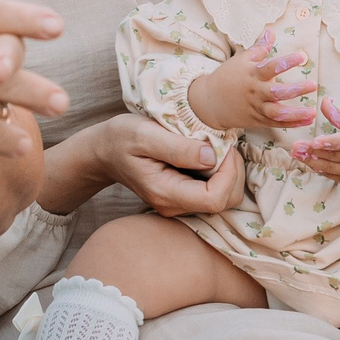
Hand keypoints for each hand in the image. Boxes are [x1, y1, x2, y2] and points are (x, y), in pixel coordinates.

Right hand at [92, 114, 245, 216]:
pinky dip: (223, 172)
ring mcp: (180, 204)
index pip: (215, 199)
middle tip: (225, 144)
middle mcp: (175, 206)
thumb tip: (211, 157)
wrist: (104, 150)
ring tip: (217, 146)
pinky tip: (211, 153)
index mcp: (165, 193)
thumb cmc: (121, 138)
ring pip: (225, 198)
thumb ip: (178, 148)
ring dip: (230, 172)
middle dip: (235, 172)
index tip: (224, 147)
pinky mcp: (185, 196)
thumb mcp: (145, 134)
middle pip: (226, 202)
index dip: (229, 174)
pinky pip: (216, 191)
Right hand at [184, 28, 319, 132]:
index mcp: (252, 74)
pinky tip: (307, 120)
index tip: (303, 55)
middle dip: (295, 90)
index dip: (287, 62)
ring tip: (312, 112)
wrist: (209, 102)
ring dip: (295, 113)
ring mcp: (256, 108)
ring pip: (276, 113)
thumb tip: (271, 32)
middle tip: (313, 85)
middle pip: (276, 93)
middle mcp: (255, 92)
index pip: (271, 67)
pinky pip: (276, 124)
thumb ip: (259, 48)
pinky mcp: (257, 121)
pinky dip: (292, 123)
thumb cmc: (227, 77)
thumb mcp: (241, 60)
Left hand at [289, 97, 339, 187]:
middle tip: (295, 146)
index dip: (329, 142)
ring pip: (330, 168)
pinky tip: (308, 162)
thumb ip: (338, 114)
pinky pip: (332, 176)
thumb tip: (324, 101)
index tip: (314, 142)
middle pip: (333, 155)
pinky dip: (319, 169)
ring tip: (296, 154)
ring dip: (311, 161)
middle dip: (312, 151)